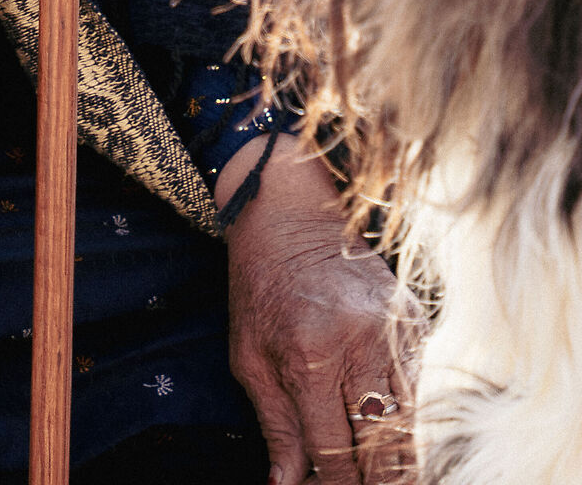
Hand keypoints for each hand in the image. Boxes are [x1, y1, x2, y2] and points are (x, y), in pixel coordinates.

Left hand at [221, 136, 419, 482]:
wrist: (290, 214)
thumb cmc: (260, 287)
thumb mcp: (248, 357)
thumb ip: (275, 426)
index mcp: (310, 357)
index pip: (335, 453)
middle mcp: (360, 346)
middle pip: (384, 449)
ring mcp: (394, 332)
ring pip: (413, 425)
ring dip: (403, 462)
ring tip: (389, 479)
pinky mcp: (415, 321)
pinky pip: (422, 389)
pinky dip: (413, 420)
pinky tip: (398, 437)